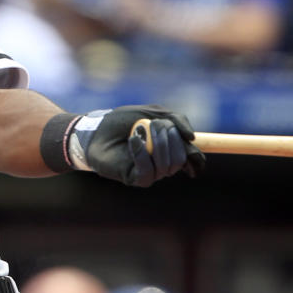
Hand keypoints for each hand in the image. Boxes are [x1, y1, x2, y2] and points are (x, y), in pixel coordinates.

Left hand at [71, 105, 204, 186]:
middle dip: (169, 138)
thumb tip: (193, 138)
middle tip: (154, 124)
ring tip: (139, 131)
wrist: (96, 129)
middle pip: (181, 158)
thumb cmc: (122, 121)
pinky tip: (132, 140)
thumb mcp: (152, 113)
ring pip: (167, 166)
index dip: (196, 153)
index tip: (189, 140)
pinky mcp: (136, 179)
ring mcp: (150, 172)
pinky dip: (141, 153)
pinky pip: (148, 171)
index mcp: (170, 148)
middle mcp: (163, 163)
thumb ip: (175, 119)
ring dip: (155, 144)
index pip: (192, 157)